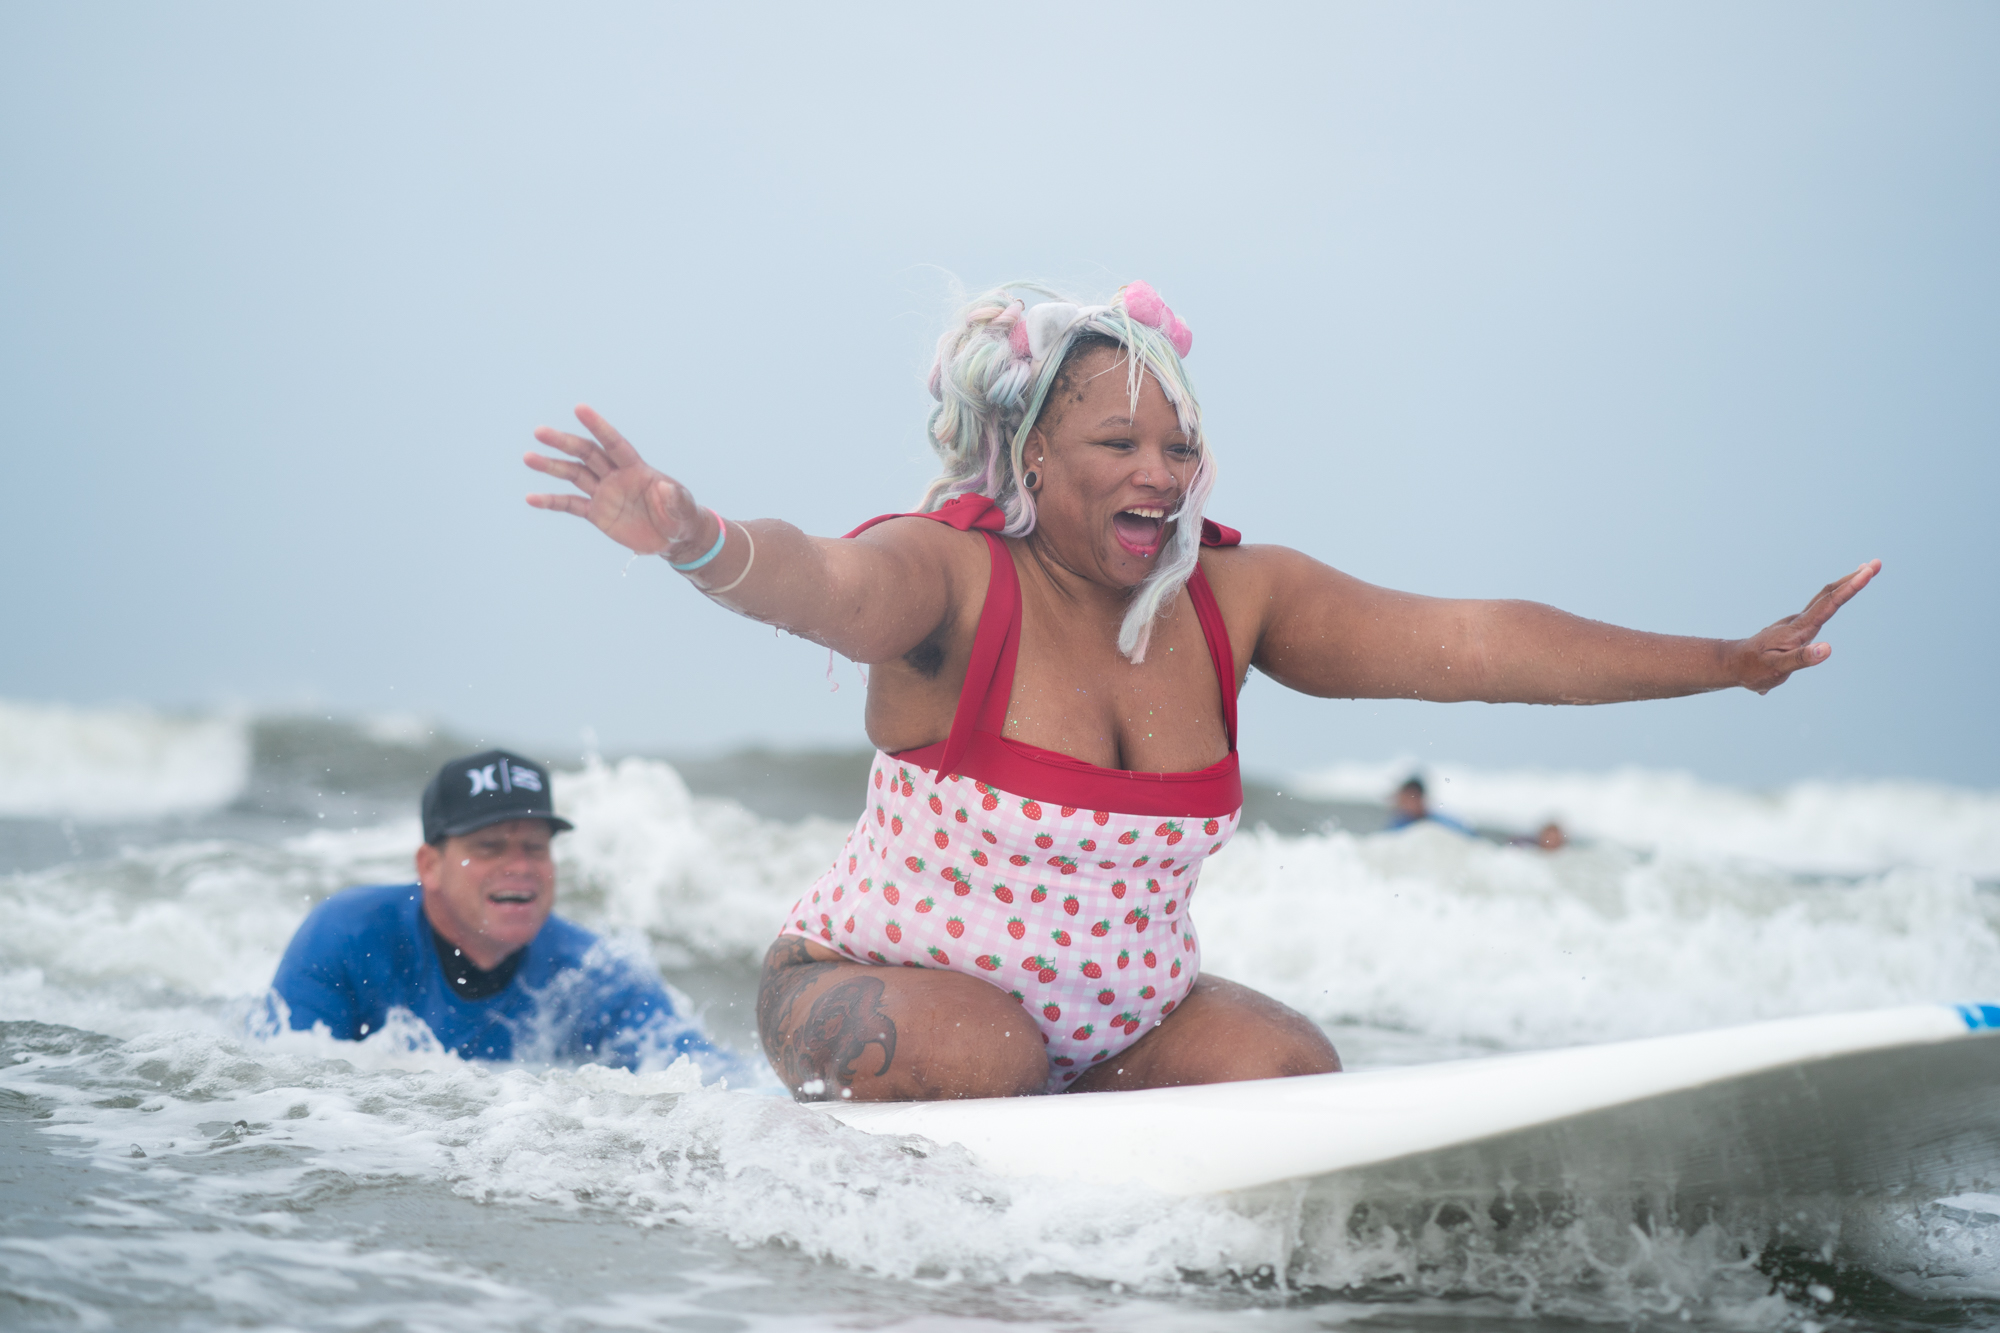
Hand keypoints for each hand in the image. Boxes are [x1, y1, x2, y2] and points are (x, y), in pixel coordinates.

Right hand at [524, 406, 712, 558]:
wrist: (674, 538)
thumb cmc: (681, 517)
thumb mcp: (683, 509)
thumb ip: (675, 498)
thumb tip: (666, 488)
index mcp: (636, 468)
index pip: (614, 443)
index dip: (598, 426)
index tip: (579, 408)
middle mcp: (616, 475)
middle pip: (586, 454)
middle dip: (564, 443)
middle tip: (539, 432)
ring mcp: (604, 492)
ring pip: (573, 474)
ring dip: (551, 466)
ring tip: (528, 457)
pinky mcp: (596, 512)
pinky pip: (570, 505)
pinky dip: (551, 501)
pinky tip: (531, 498)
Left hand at [1729, 560, 1879, 693]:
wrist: (1732, 664)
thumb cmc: (1752, 669)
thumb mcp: (1776, 668)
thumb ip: (1801, 658)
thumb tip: (1827, 648)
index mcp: (1798, 629)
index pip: (1828, 604)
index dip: (1850, 588)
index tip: (1868, 571)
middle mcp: (1798, 621)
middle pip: (1829, 595)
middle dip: (1854, 579)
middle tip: (1877, 563)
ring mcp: (1796, 623)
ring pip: (1824, 599)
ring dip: (1846, 585)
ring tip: (1865, 571)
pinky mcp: (1795, 629)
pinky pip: (1819, 608)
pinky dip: (1834, 597)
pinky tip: (1838, 596)